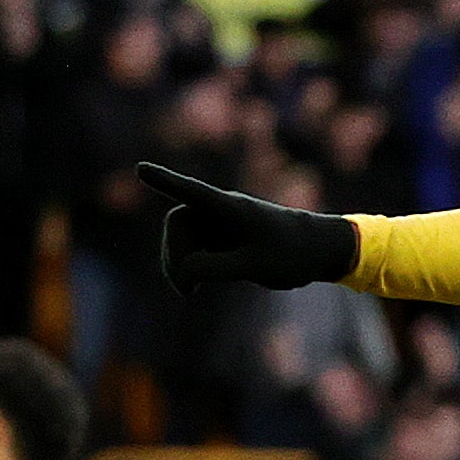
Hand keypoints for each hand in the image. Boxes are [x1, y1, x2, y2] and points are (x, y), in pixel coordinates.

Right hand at [144, 160, 361, 292]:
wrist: (318, 250)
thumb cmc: (291, 254)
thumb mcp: (254, 266)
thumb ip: (216, 268)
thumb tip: (183, 271)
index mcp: (231, 208)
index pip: (192, 192)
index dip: (165, 182)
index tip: (141, 168)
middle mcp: (221, 210)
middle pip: (179, 223)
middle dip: (174, 253)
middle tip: (185, 288)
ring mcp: (219, 223)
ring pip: (183, 238)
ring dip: (179, 263)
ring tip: (189, 290)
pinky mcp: (221, 237)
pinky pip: (193, 248)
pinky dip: (189, 267)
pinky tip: (194, 287)